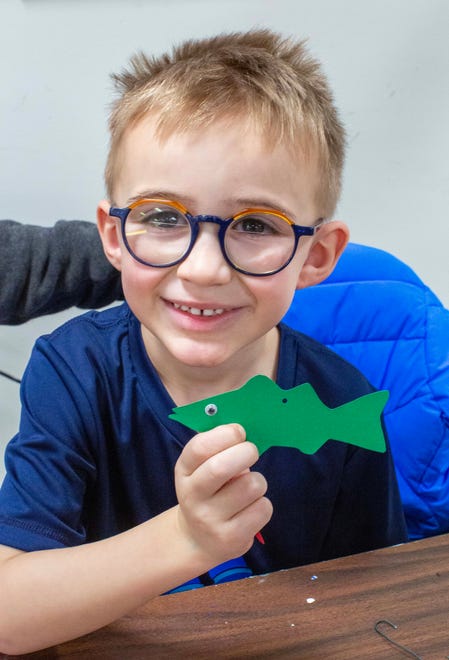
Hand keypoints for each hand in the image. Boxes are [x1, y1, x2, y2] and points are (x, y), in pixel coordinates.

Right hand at [174, 423, 272, 563]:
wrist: (197, 539)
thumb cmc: (209, 491)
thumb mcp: (201, 468)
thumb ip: (218, 448)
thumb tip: (244, 429)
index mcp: (184, 471)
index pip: (199, 448)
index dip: (225, 434)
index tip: (239, 432)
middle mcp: (192, 496)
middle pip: (221, 467)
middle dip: (246, 452)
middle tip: (251, 451)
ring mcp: (209, 520)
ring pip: (250, 486)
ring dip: (258, 481)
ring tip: (250, 487)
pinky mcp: (230, 538)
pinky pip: (262, 509)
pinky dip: (263, 504)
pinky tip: (251, 509)